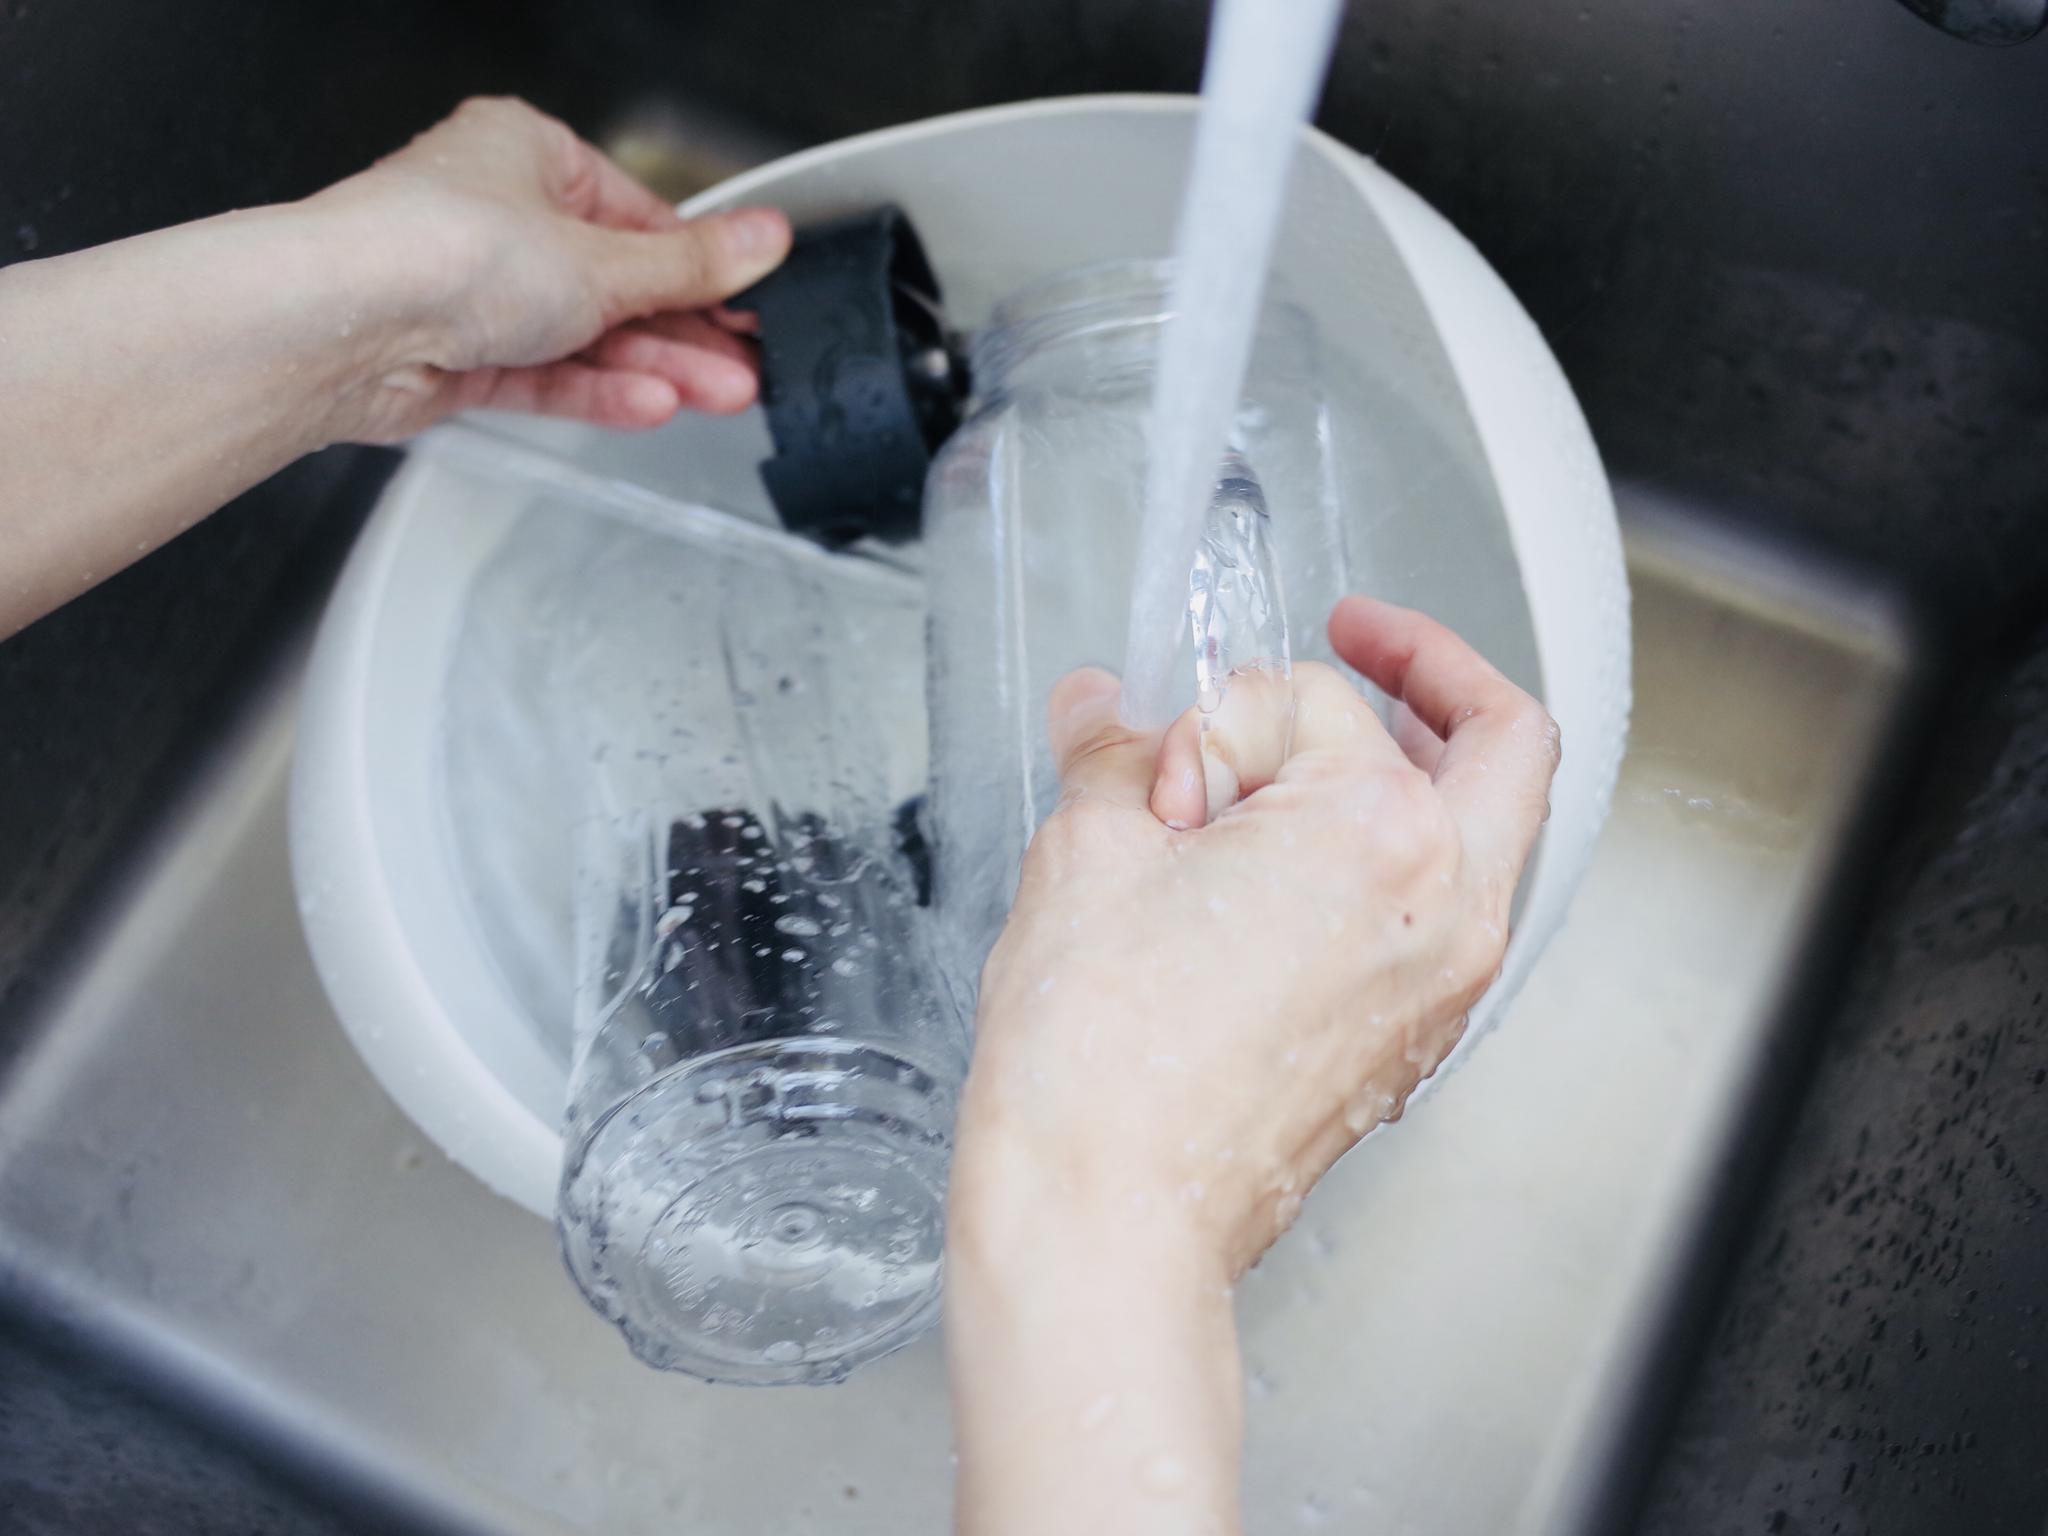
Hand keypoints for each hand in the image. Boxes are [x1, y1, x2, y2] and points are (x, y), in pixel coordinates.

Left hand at [307, 95, 791, 441]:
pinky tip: (650, 404)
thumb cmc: (439, 248)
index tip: (749, 301)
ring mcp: (474, 292)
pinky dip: (597, 390)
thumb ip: (690, 266)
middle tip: (742, 364)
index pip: (638, 216)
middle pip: (615, 282)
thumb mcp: (603, 258)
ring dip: (652, 367)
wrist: (342, 325)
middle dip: (683, 331)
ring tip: (715, 395)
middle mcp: (497, 217)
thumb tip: (762, 241)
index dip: (699, 267)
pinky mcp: (457, 360)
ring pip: (584, 335)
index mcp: (527, 154)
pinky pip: (544, 373)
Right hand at [945, 596, 1559, 1535]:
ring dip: (1411, 773)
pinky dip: (1386, 861)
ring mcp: (1440, 985)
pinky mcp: (1410, 1043)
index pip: (1316, 705)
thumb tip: (1109, 712)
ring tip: (1298, 769)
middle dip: (1430, 673)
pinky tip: (1281, 867)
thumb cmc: (1104, 1069)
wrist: (1106, 1220)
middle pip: (1500, 744)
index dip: (1224, 713)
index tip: (1163, 754)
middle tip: (1361, 640)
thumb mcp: (1087, 857)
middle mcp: (1445, 908)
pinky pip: (1440, 912)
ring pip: (1482, 833)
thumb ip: (1116, 754)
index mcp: (1381, 836)